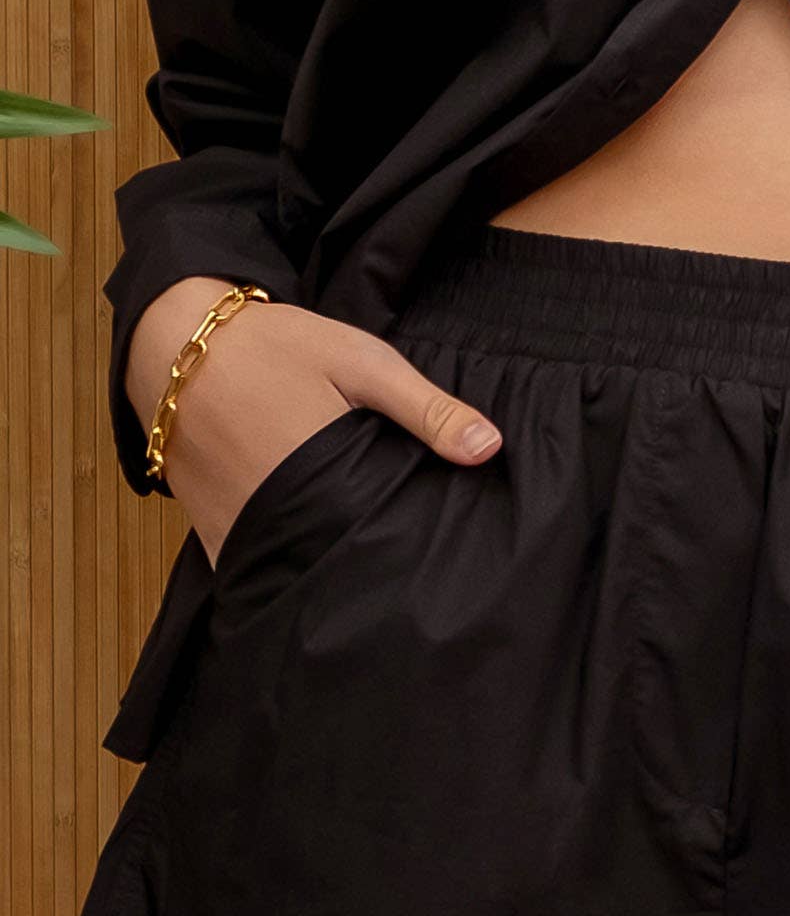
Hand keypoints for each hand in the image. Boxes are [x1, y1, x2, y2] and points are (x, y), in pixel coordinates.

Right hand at [126, 277, 503, 569]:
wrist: (174, 343)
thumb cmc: (276, 347)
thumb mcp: (362, 363)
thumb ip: (425, 409)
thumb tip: (490, 448)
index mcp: (319, 476)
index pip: (377, 540)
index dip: (406, 552)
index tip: (435, 561)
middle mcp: (273, 515)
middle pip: (336, 565)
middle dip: (370, 569)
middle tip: (407, 572)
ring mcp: (236, 529)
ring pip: (293, 570)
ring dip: (324, 572)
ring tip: (366, 572)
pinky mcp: (211, 532)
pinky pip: (252, 566)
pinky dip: (280, 567)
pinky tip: (311, 560)